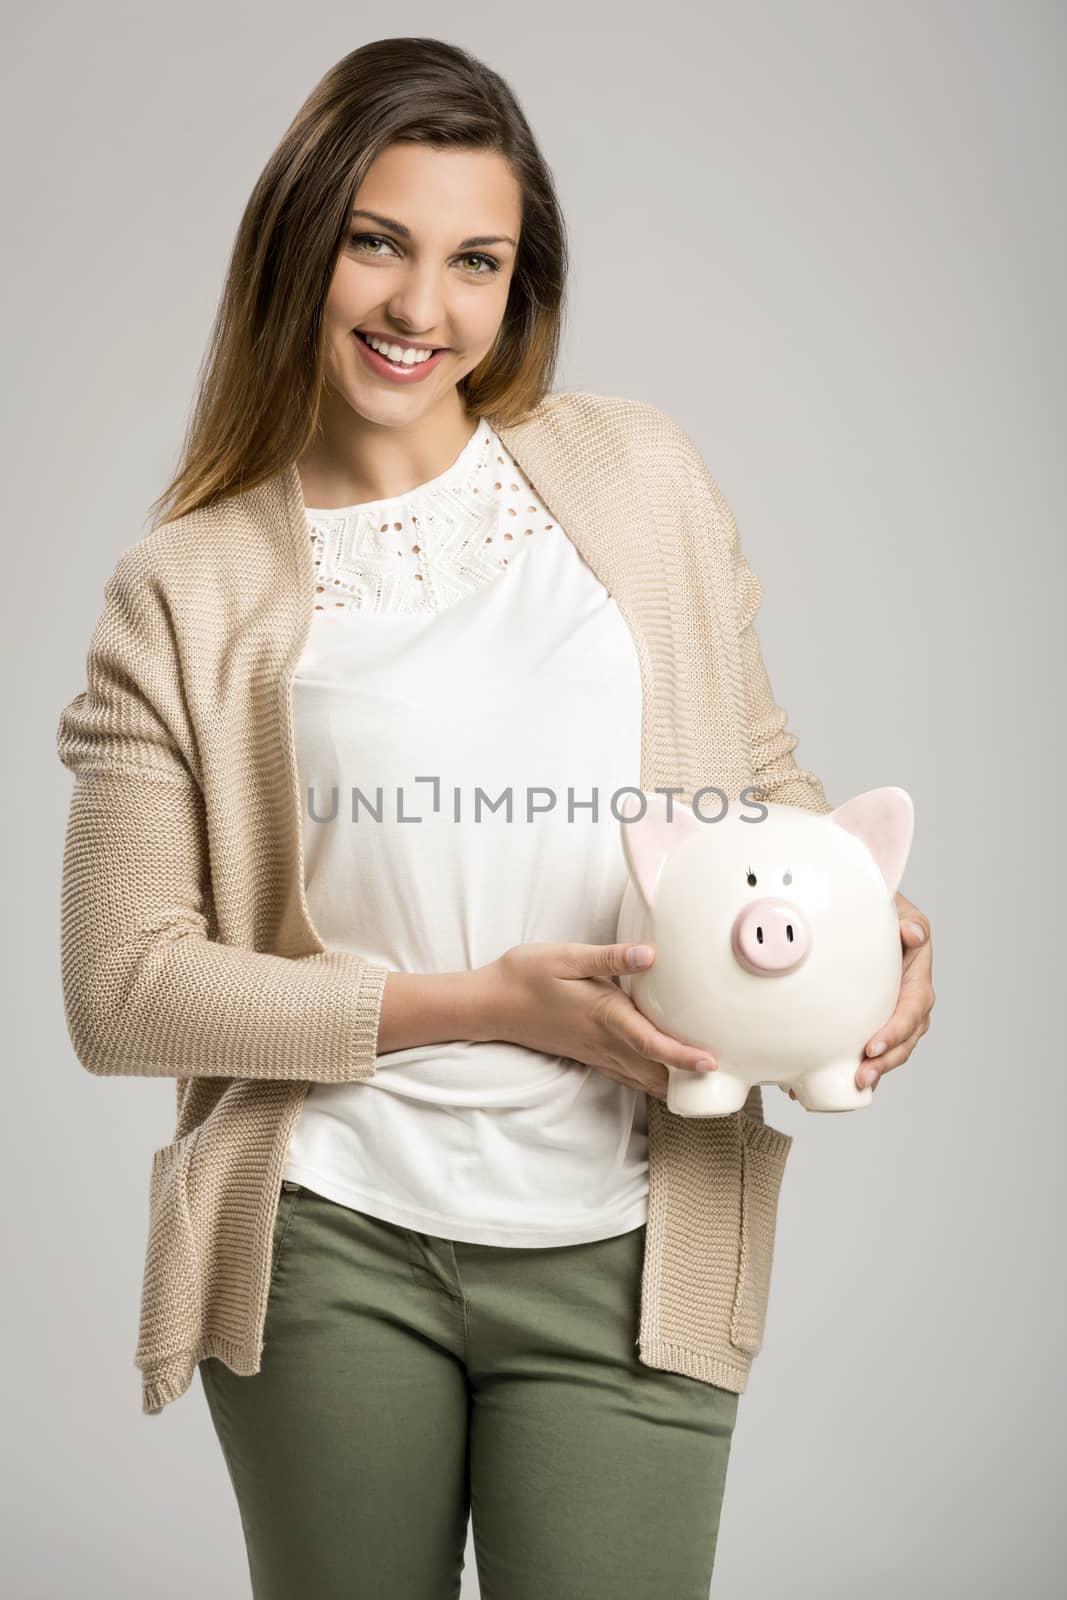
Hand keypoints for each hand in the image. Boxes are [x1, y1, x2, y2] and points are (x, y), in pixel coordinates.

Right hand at [474, 941, 717, 1101]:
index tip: (711, 1062)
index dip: (682, 1055)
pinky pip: (626, 1075)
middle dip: (688, 1079)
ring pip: (641, 1078)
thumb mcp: (566, 957)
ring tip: (707, 1084)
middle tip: (726, 1079)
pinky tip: (666, 1078)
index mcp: (604, 1015)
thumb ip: (610, 958)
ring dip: (672, 1083)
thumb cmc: (526, 975)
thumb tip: (650, 955)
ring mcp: (595, 1052)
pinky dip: (650, 1080)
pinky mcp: (588, 1054)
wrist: (490, 1004)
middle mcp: (603, 1041)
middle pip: (653, 1071)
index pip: (650, 1042)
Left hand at [782, 892, 934, 1099]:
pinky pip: (865, 1049)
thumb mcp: (895, 907)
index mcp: (915, 976)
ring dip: (873, 1071)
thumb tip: (912, 933)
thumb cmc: (879, 910)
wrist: (856, 915)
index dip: (897, 1031)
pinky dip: (848, 1068)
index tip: (874, 1047)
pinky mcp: (869, 1021)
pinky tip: (829, 1082)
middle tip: (863, 1077)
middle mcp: (905, 999)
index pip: (913, 1009)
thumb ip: (908, 918)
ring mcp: (888, 1013)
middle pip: (905, 1039)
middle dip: (886, 1062)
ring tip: (851, 1084)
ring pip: (888, 1050)